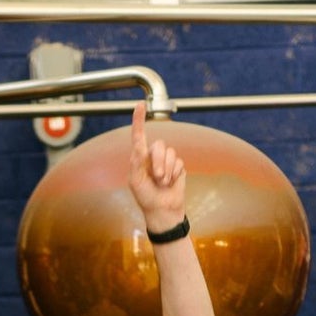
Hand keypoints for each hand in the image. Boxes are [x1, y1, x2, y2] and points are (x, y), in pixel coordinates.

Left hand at [126, 101, 186, 231]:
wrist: (162, 210)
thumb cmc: (145, 197)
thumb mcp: (136, 180)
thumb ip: (136, 161)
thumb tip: (139, 145)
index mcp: (139, 158)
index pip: (138, 136)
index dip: (139, 120)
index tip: (139, 105)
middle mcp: (152, 156)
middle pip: (159, 145)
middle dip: (159, 162)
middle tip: (157, 177)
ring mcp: (166, 161)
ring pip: (171, 153)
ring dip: (167, 170)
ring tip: (163, 183)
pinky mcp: (178, 167)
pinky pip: (179, 162)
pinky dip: (175, 174)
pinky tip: (171, 183)